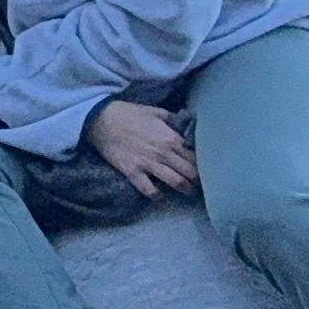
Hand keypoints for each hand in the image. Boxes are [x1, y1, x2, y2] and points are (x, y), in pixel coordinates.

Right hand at [83, 96, 199, 198]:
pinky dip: (157, 196)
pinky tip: (161, 198)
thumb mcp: (156, 111)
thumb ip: (173, 119)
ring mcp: (148, 164)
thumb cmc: (129, 113)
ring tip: (188, 192)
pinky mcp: (133, 172)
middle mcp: (164, 153)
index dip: (203, 163)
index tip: (207, 167)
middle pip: (190, 171)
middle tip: (201, 183)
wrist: (101, 121)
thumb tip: (185, 124)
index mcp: (172, 138)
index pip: (195, 155)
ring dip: (185, 189)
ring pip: (175, 182)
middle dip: (198, 179)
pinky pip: (148, 189)